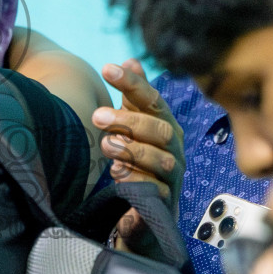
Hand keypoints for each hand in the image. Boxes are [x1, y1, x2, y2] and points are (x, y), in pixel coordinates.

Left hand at [92, 59, 183, 246]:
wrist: (145, 213)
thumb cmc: (139, 164)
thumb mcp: (133, 127)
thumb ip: (133, 98)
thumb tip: (131, 60)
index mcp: (166, 126)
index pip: (153, 100)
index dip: (132, 83)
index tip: (107, 68)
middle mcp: (175, 149)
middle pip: (160, 130)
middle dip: (129, 121)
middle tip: (97, 117)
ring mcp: (173, 177)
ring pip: (162, 159)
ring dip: (132, 150)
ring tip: (105, 146)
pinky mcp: (165, 202)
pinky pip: (156, 190)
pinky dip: (135, 180)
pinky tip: (118, 175)